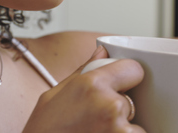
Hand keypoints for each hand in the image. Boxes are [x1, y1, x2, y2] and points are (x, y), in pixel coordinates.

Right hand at [23, 46, 144, 132]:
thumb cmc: (42, 132)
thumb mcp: (53, 97)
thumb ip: (83, 71)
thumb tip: (102, 51)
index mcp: (91, 85)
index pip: (134, 69)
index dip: (128, 77)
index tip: (122, 85)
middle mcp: (108, 105)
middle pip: (131, 100)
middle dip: (118, 110)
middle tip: (94, 121)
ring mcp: (119, 129)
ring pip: (135, 126)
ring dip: (121, 131)